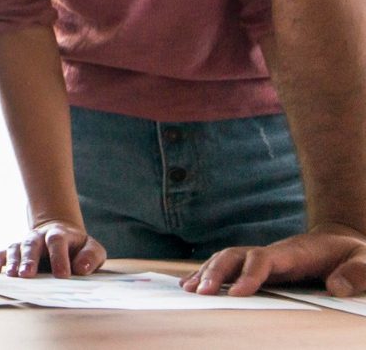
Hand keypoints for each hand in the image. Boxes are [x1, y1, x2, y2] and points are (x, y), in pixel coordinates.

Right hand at [0, 220, 103, 277]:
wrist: (60, 234)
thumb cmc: (78, 247)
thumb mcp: (92, 248)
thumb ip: (90, 257)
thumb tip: (80, 269)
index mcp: (59, 234)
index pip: (57, 242)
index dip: (59, 257)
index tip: (62, 275)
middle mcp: (39, 236)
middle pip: (31, 244)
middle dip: (29, 259)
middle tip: (27, 274)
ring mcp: (25, 242)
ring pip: (15, 248)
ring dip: (12, 261)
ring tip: (12, 275)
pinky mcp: (15, 250)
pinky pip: (2, 252)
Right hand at [183, 225, 365, 296]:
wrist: (343, 243)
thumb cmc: (354, 255)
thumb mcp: (364, 260)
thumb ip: (356, 273)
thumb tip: (336, 288)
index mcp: (294, 253)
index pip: (263, 258)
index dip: (249, 275)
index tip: (238, 294)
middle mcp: (272, 254)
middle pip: (235, 256)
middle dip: (216, 272)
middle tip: (202, 293)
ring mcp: (263, 260)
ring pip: (226, 260)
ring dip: (206, 273)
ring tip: (190, 290)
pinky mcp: (260, 269)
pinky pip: (228, 268)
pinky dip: (207, 274)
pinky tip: (192, 285)